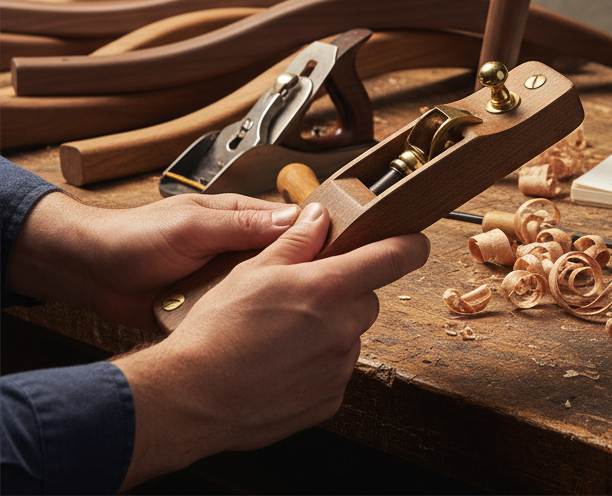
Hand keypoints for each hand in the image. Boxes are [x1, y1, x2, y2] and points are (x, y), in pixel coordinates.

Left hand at [8, 190, 302, 328]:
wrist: (89, 272)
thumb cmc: (134, 236)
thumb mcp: (192, 226)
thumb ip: (241, 225)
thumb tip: (295, 219)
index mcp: (242, 217)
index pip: (294, 225)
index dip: (319, 241)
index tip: (340, 258)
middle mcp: (238, 247)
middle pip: (285, 264)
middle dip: (298, 280)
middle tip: (317, 300)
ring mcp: (225, 280)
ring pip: (264, 295)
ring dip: (271, 306)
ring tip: (292, 325)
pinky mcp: (210, 309)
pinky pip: (237, 318)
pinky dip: (244, 326)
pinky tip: (258, 338)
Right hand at [117, 203, 428, 488]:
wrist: (190, 397)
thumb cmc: (217, 331)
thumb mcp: (254, 270)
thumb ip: (297, 241)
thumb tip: (320, 217)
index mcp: (329, 288)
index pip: (394, 258)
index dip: (409, 244)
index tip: (415, 241)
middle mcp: (343, 329)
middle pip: (368, 297)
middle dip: (346, 291)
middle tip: (304, 296)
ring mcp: (338, 368)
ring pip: (351, 335)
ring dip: (330, 329)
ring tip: (283, 335)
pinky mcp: (328, 400)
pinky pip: (336, 370)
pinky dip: (318, 363)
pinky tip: (283, 362)